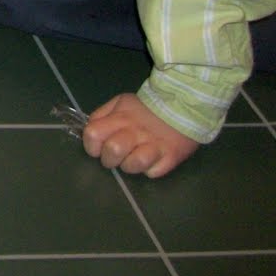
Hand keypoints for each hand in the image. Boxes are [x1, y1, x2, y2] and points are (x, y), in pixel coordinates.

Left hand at [81, 93, 200, 176]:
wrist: (184, 107)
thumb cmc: (147, 108)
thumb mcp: (121, 103)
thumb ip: (103, 115)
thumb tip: (90, 131)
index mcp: (120, 118)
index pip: (93, 133)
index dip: (91, 145)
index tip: (97, 148)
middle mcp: (135, 132)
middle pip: (112, 150)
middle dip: (109, 160)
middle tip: (116, 158)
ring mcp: (155, 145)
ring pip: (134, 164)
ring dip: (131, 167)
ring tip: (134, 160)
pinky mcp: (171, 157)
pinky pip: (154, 172)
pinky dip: (151, 170)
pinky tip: (153, 161)